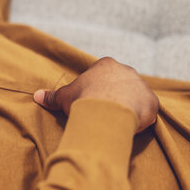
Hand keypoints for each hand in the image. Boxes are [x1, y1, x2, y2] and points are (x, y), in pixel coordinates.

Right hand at [33, 57, 158, 132]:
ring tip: (116, 120)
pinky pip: (148, 109)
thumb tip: (36, 96)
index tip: (92, 100)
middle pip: (121, 83)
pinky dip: (141, 117)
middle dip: (114, 95)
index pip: (103, 75)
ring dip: (129, 105)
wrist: (106, 111)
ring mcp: (141, 85)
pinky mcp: (152, 102)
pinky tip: (130, 125)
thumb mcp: (65, 96)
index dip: (97, 88)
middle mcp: (126, 70)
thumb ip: (53, 96)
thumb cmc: (84, 99)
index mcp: (106, 65)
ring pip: (136, 95)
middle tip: (104, 111)